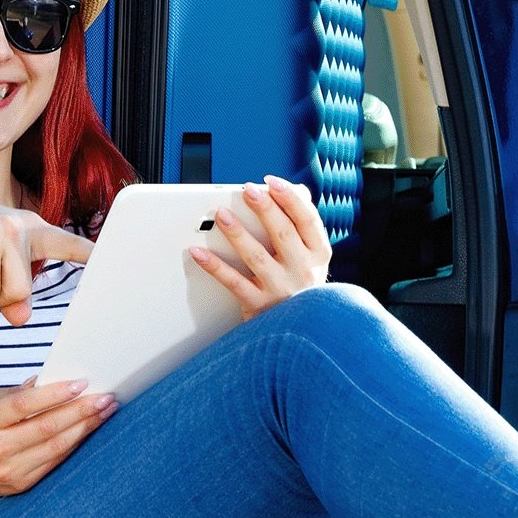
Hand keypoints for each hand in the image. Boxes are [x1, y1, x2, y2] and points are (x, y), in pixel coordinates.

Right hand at [0, 378, 117, 498]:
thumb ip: (16, 394)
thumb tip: (53, 380)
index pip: (24, 405)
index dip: (55, 394)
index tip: (82, 383)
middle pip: (46, 427)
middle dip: (80, 411)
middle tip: (105, 397)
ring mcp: (8, 470)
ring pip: (56, 447)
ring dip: (85, 428)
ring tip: (105, 412)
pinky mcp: (21, 484)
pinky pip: (55, 461)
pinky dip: (74, 444)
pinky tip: (88, 430)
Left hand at [189, 176, 331, 319]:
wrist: (300, 334)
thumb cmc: (301, 288)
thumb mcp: (311, 259)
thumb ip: (302, 228)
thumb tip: (296, 191)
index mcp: (318, 254)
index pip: (307, 220)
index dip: (290, 198)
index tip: (271, 182)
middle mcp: (303, 271)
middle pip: (283, 233)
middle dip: (264, 209)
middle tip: (247, 190)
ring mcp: (282, 289)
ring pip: (257, 256)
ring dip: (238, 233)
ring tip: (222, 215)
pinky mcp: (260, 306)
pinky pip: (234, 282)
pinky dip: (214, 266)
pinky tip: (199, 252)